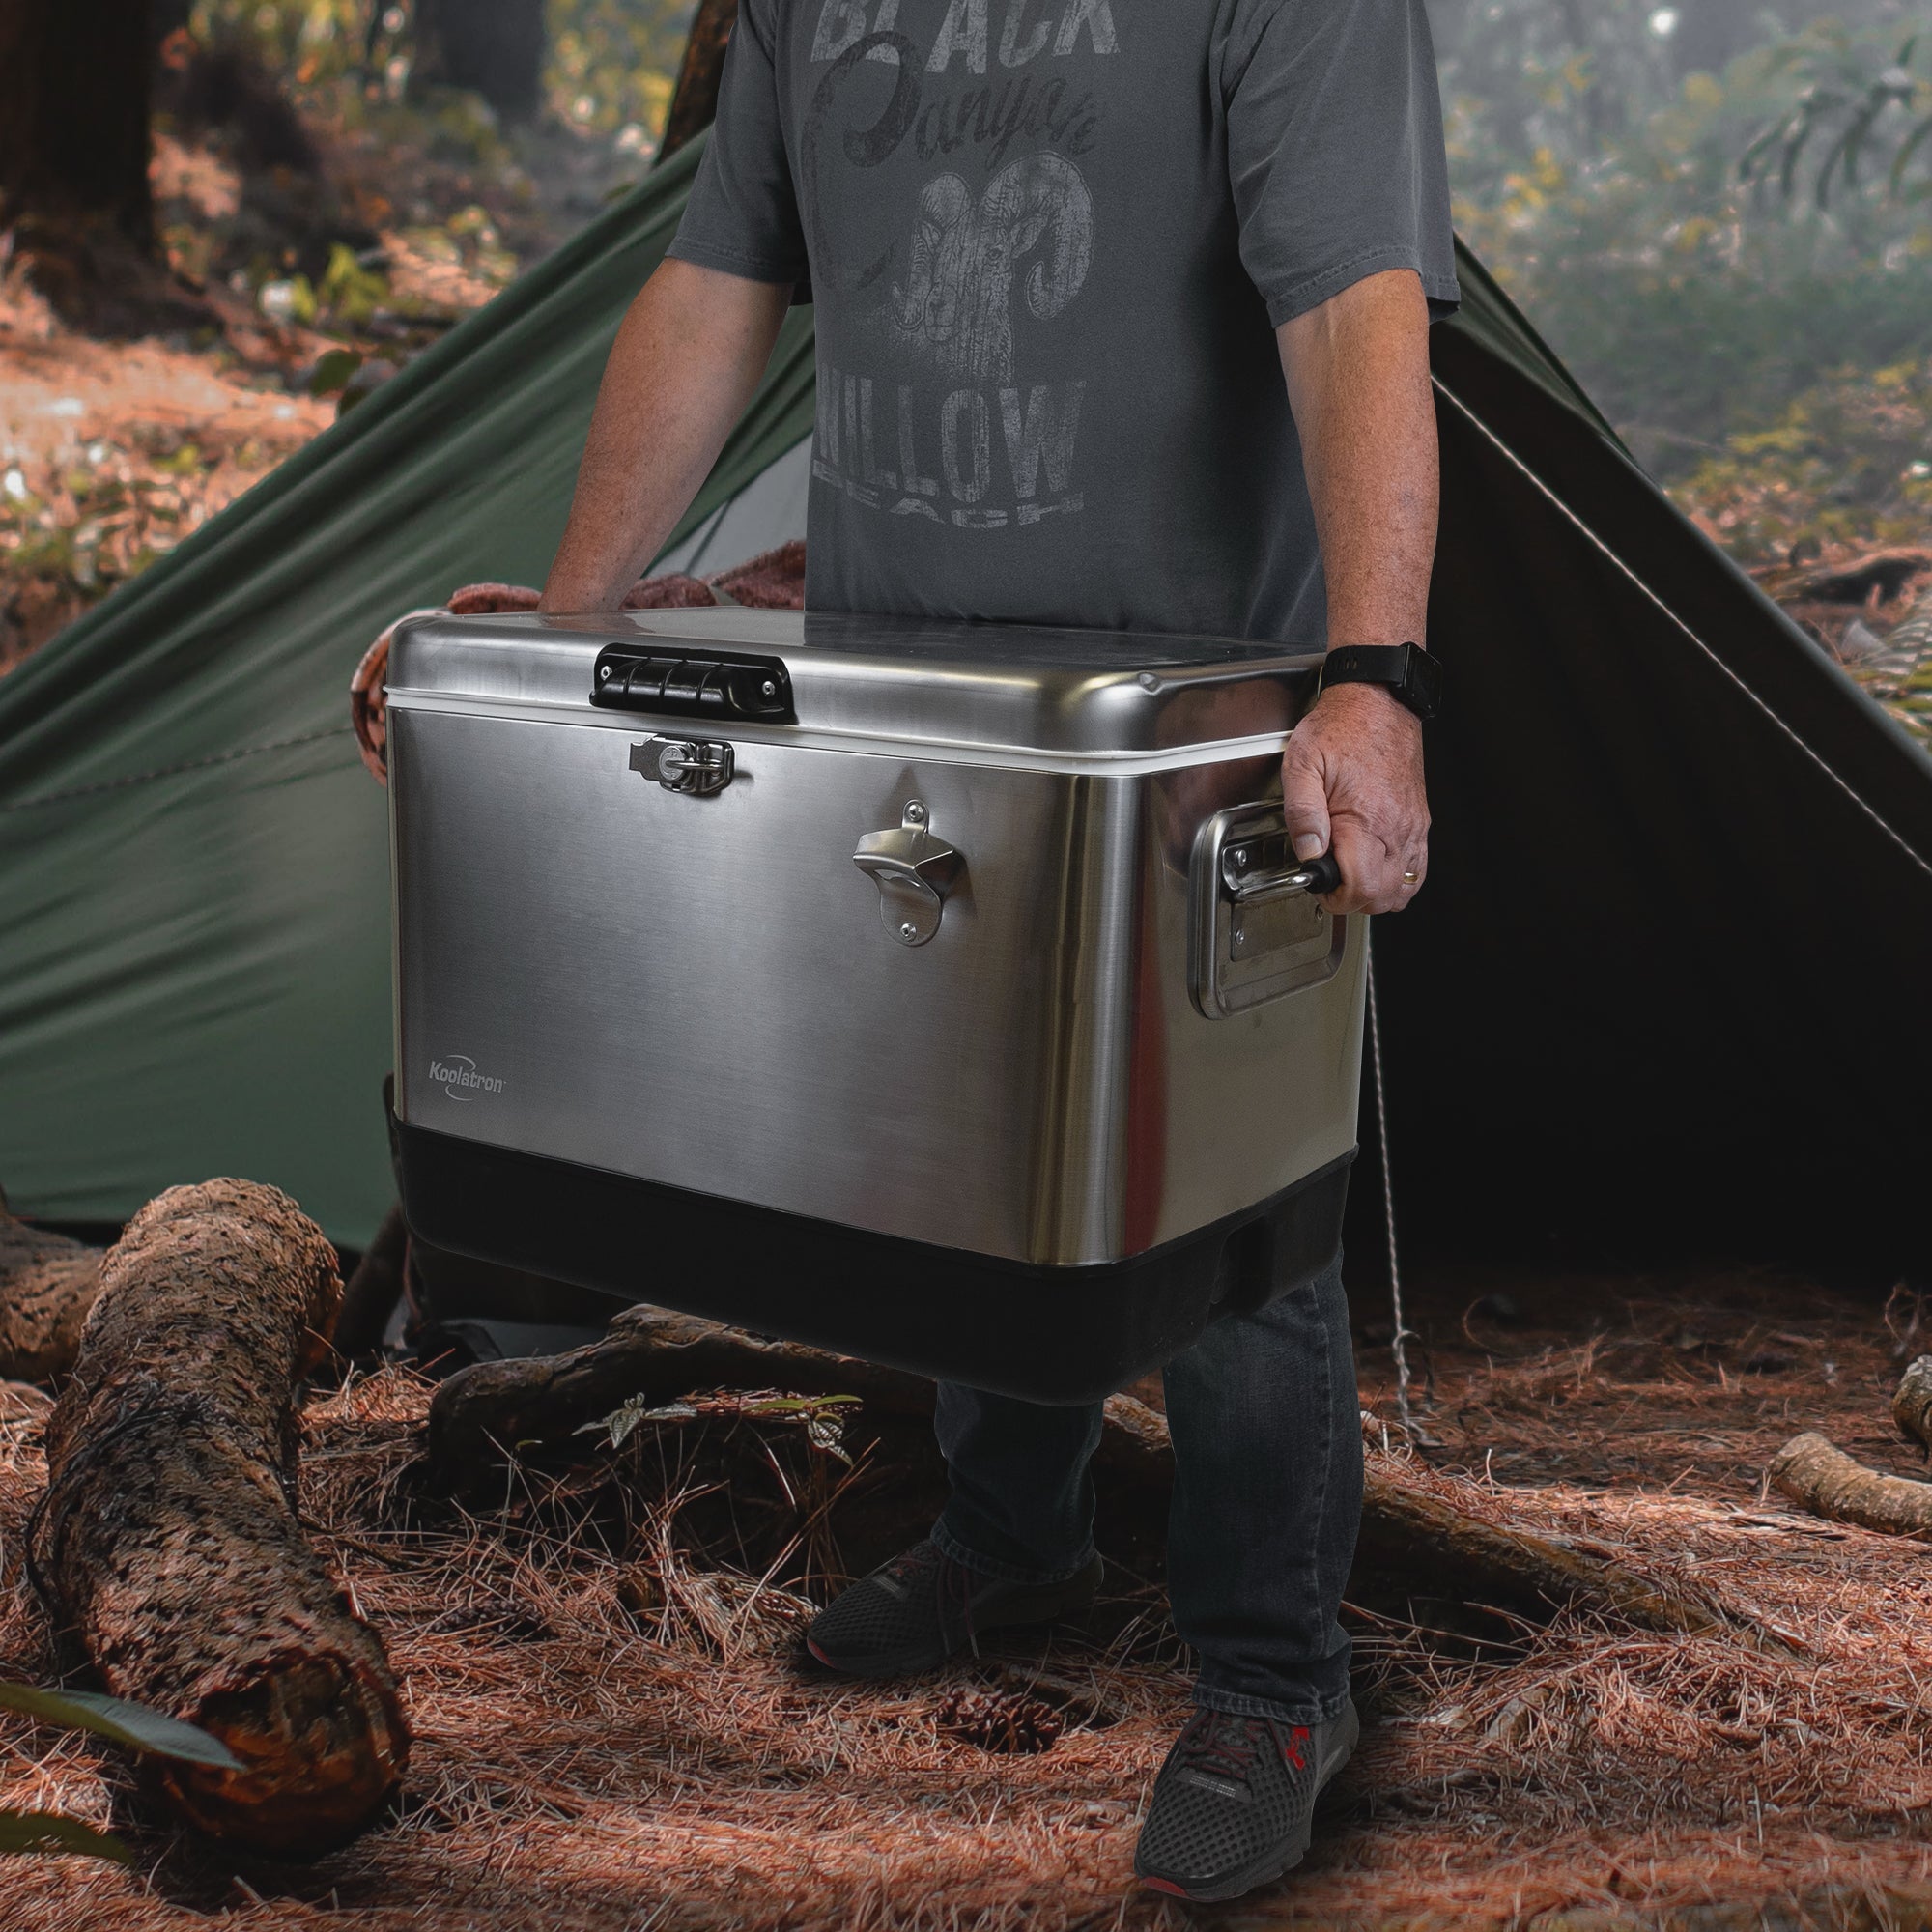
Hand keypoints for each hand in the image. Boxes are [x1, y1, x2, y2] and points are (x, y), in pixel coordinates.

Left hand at [1281, 682, 1428, 915]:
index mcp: (1367, 818)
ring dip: (1374, 893)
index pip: (1359, 886)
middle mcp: (1397, 827)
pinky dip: (1397, 880)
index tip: (1318, 881)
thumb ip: (1301, 813)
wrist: (1379, 702)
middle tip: (1328, 878)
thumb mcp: (1302, 764)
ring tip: (1348, 874)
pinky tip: (1375, 868)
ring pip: (1403, 889)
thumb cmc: (1341, 727)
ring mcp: (1412, 826)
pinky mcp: (1418, 821)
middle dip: (1351, 899)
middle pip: (1382, 896)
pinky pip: (1417, 869)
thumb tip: (1308, 853)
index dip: (1333, 895)